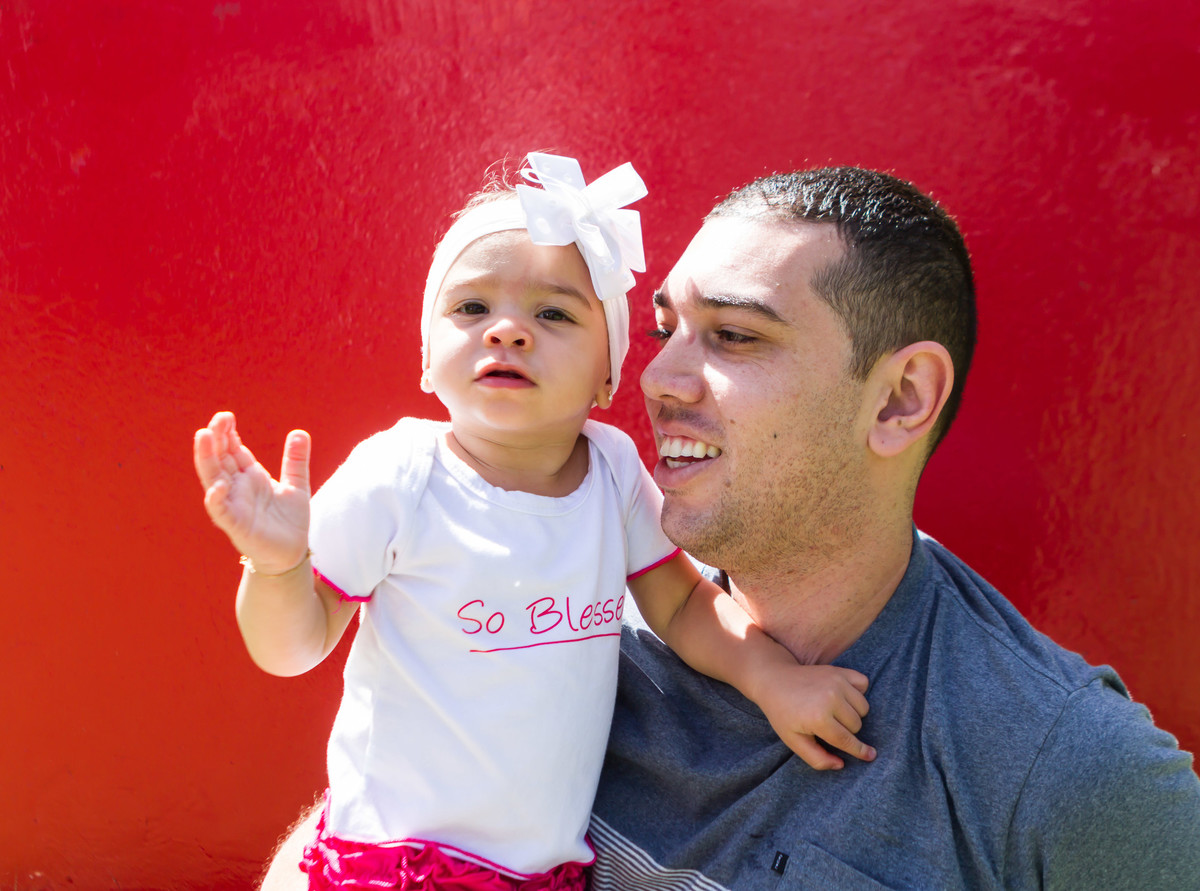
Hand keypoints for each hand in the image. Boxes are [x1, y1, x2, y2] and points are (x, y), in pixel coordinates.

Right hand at [193, 411, 310, 573]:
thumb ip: (296, 460)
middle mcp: (238, 488)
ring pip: (214, 479)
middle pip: (220, 459)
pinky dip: (216, 498)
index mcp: (250, 477)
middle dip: (216, 439)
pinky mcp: (236, 525)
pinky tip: (217, 485)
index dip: (228, 434)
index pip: (233, 450)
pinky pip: (221, 511)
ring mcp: (234, 505)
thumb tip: (300, 432)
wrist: (291, 553)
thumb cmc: (289, 521)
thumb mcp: (297, 485)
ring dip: (207, 459)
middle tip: (217, 419)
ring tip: (203, 436)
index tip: (226, 417)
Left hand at [758, 664, 874, 770]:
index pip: (847, 741)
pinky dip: (858, 692)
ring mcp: (837, 682)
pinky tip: (844, 696)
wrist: (774, 680)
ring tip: (834, 711)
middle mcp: (831, 698)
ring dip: (853, 713)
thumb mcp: (793, 740)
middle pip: (857, 725)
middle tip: (828, 724)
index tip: (871, 756)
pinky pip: (864, 684)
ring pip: (863, 707)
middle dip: (846, 730)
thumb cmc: (783, 713)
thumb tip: (841, 765)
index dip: (859, 751)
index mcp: (818, 718)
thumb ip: (817, 758)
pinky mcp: (839, 671)